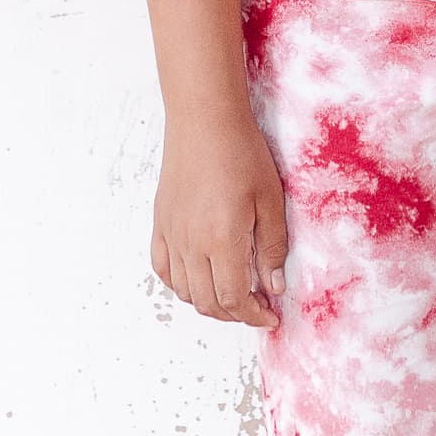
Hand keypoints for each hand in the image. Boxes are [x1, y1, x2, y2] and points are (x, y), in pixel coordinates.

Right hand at [151, 109, 287, 328]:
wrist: (204, 120)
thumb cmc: (241, 153)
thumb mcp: (270, 200)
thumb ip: (273, 248)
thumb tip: (274, 286)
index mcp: (222, 240)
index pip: (233, 299)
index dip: (253, 315)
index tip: (271, 315)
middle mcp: (191, 244)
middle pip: (208, 302)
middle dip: (235, 314)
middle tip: (256, 306)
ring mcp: (172, 235)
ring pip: (185, 291)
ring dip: (209, 302)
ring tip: (233, 292)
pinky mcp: (160, 223)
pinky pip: (163, 269)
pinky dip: (180, 284)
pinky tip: (199, 278)